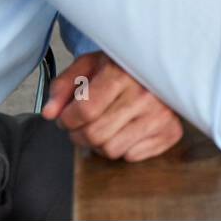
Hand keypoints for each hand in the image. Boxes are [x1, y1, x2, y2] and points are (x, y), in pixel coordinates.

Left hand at [42, 51, 182, 161]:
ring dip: (100, 143)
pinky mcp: (171, 131)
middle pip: (95, 135)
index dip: (67, 119)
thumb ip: (63, 86)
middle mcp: (145, 94)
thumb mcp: (89, 65)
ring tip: (104, 125)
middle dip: (78, 134)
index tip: (66, 117)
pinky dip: (124, 147)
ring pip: (112, 150)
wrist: (161, 64)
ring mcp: (161, 114)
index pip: (84, 110)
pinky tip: (126, 128)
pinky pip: (133, 156)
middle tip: (81, 124)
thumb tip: (49, 113)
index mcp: (123, 73)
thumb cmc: (122, 66)